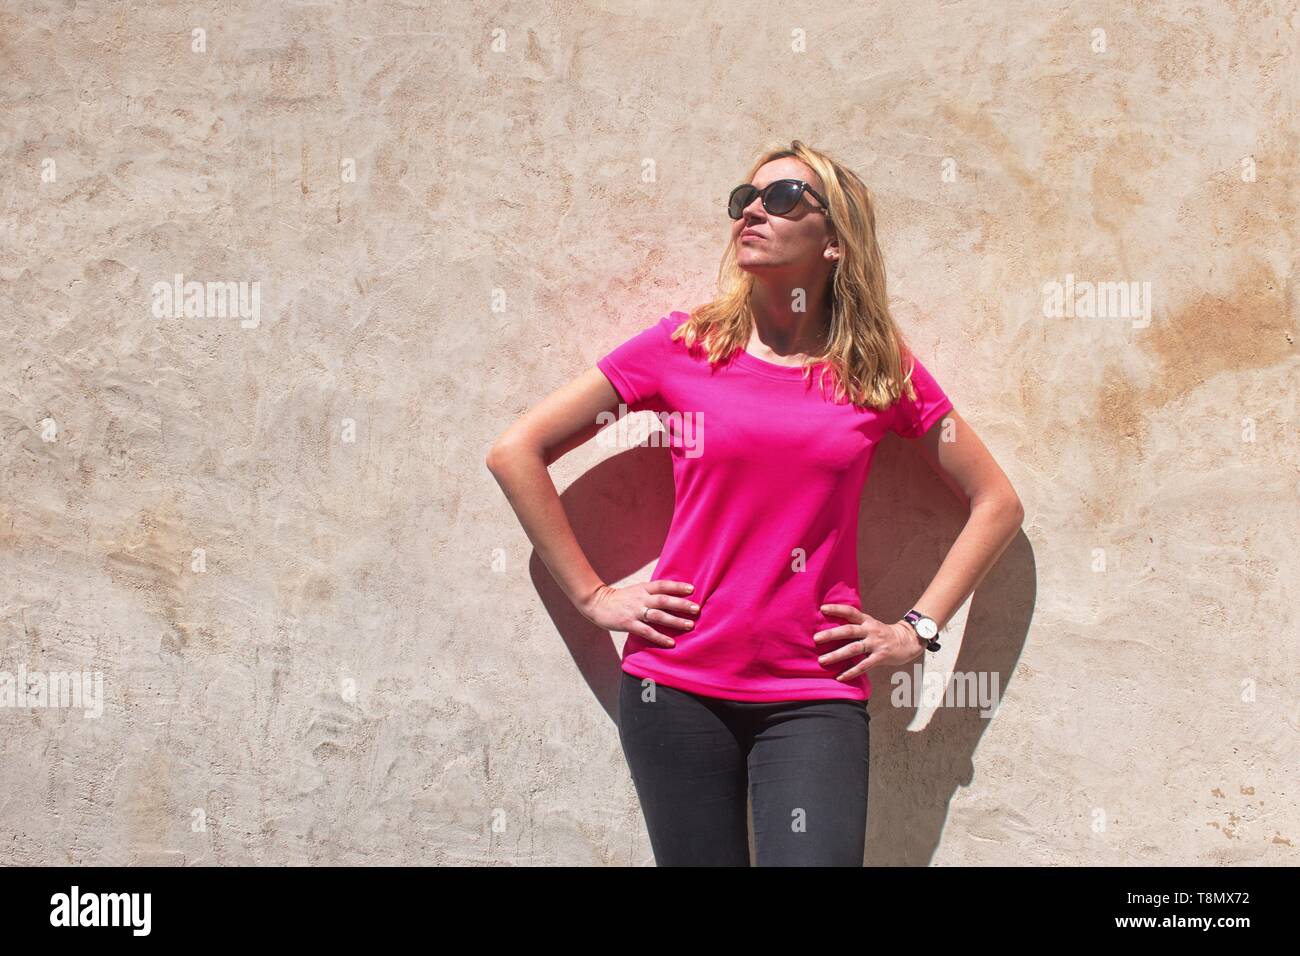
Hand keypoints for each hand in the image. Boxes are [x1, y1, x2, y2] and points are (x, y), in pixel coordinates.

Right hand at [581, 580, 699, 647]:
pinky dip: (659, 637)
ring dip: (675, 621)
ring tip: (689, 625)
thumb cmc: (620, 599)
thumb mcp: (636, 590)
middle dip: (681, 604)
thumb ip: (651, 593)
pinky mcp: (628, 624)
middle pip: (664, 600)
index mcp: (643, 588)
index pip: (663, 585)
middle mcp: (640, 598)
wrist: (597, 603)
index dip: (677, 586)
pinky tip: (670, 642)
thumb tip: (672, 595)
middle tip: (696, 609)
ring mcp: (634, 611)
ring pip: (658, 616)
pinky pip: (646, 631)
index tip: (692, 589)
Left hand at [813, 604, 923, 680]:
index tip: (822, 609)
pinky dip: (851, 672)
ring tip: (822, 660)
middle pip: (849, 631)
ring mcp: (876, 644)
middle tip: (816, 638)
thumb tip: (831, 627)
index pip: (850, 612)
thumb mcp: (870, 624)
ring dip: (836, 655)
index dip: (837, 609)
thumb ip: (855, 625)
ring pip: (853, 649)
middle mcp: (870, 630)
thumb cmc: (883, 634)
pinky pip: (863, 666)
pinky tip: (840, 677)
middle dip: (832, 634)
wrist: (907, 641)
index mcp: (867, 621)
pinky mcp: (880, 657)